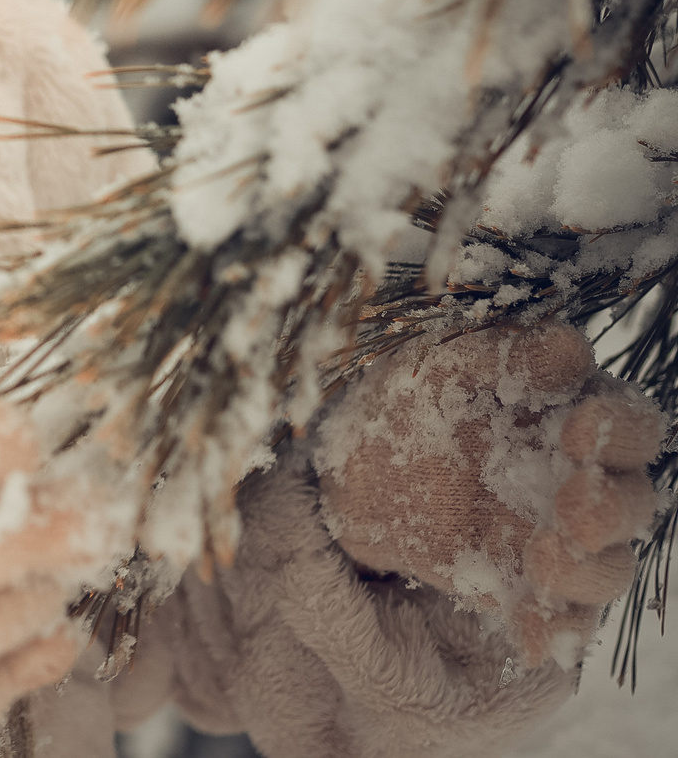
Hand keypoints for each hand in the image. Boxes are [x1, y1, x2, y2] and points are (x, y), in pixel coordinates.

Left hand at [315, 320, 665, 667]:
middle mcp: (585, 483)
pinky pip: (557, 620)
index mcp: (578, 418)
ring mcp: (560, 540)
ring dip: (587, 571)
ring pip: (607, 568)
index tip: (578, 427)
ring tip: (543, 558)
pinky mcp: (526, 588)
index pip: (629, 426)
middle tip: (570, 501)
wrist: (354, 464)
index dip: (617, 430)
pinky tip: (532, 637)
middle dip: (610, 507)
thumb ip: (503, 356)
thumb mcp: (441, 365)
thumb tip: (569, 347)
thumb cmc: (414, 398)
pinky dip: (552, 631)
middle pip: (632, 503)